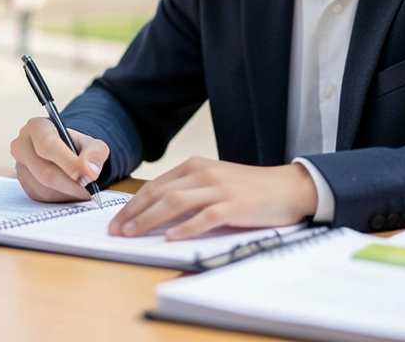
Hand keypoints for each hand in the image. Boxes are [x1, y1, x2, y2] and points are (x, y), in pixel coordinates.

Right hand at [10, 117, 109, 202]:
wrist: (67, 156)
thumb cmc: (77, 147)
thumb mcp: (93, 144)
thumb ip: (96, 154)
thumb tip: (90, 171)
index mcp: (37, 127)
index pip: (47, 145)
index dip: (69, 162)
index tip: (89, 175)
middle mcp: (22, 146)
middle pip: (45, 172)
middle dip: (72, 183)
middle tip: (91, 188)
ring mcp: (21, 168)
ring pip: (45, 189)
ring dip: (69, 193)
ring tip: (83, 187)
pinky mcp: (25, 186)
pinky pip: (44, 198)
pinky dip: (63, 198)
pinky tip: (72, 190)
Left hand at [109, 158, 316, 239]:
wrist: (288, 187)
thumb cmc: (249, 189)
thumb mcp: (214, 182)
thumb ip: (189, 193)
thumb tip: (156, 215)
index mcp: (196, 166)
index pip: (155, 186)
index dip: (132, 204)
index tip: (116, 221)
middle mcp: (204, 173)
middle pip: (159, 193)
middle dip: (134, 213)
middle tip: (117, 231)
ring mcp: (219, 189)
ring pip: (176, 203)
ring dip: (150, 220)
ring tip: (134, 234)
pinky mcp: (235, 206)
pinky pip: (205, 217)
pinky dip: (187, 228)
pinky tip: (173, 238)